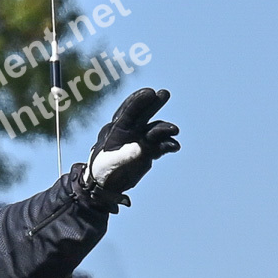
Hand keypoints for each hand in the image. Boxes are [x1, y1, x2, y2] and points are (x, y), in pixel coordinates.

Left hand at [87, 88, 179, 202]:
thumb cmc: (102, 170)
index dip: (139, 101)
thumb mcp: (112, 162)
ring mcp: (140, 140)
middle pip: (144, 114)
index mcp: (116, 129)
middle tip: (164, 93)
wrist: (105, 185)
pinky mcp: (148, 152)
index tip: (150, 92)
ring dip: (165, 128)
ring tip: (175, 130)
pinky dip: (168, 145)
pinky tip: (174, 146)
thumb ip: (128, 153)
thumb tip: (143, 146)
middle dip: (154, 103)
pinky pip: (161, 145)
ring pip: (155, 130)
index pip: (128, 112)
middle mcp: (130, 131)